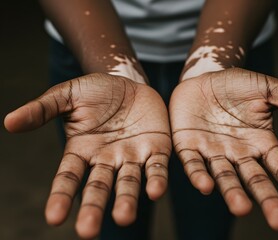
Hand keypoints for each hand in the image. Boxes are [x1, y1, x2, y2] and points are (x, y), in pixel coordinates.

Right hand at [4, 73, 170, 238]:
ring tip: (124, 217)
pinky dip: (156, 180)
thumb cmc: (95, 91)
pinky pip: (157, 168)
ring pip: (128, 183)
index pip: (68, 177)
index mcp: (82, 150)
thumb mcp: (67, 95)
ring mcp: (132, 156)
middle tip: (87, 231)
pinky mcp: (156, 149)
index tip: (54, 217)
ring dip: (127, 200)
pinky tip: (155, 192)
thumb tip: (9, 122)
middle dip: (94, 208)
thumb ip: (43, 109)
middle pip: (98, 187)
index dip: (61, 196)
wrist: (128, 82)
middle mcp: (107, 159)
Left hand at [169, 68, 277, 229]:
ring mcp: (213, 151)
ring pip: (225, 177)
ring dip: (232, 193)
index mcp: (260, 142)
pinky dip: (199, 175)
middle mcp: (238, 153)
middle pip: (255, 180)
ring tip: (242, 208)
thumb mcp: (270, 90)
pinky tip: (206, 186)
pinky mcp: (188, 146)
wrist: (204, 77)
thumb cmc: (237, 85)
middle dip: (267, 199)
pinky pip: (194, 164)